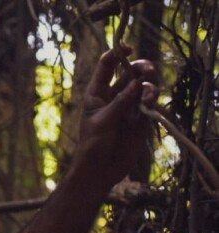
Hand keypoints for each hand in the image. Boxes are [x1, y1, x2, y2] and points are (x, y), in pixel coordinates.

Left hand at [74, 46, 158, 186]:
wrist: (99, 172)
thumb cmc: (92, 146)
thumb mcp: (103, 121)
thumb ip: (120, 102)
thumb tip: (137, 84)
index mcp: (97, 94)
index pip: (106, 67)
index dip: (117, 54)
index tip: (129, 48)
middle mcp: (114, 98)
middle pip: (130, 73)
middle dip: (141, 68)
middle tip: (147, 71)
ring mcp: (128, 108)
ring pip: (143, 87)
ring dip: (149, 86)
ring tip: (148, 97)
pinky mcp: (140, 120)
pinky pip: (150, 104)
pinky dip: (152, 101)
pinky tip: (150, 105)